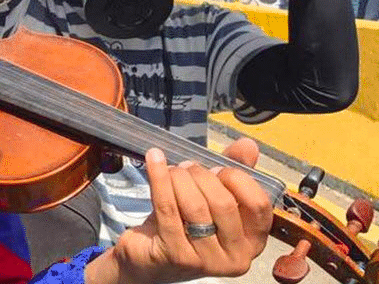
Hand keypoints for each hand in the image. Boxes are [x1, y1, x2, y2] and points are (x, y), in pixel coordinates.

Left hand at [86, 141, 271, 283]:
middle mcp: (236, 258)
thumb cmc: (185, 225)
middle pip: (223, 203)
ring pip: (195, 206)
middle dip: (202, 176)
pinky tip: (154, 161)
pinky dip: (159, 178)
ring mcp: (206, 261)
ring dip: (179, 178)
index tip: (217, 167)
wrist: (148, 256)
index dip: (237, 178)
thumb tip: (248, 144)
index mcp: (252, 242)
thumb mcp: (211, 199)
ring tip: (172, 170)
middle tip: (186, 167)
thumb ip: (232, 173)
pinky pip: (168, 208)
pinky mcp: (176, 256)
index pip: (259, 205)